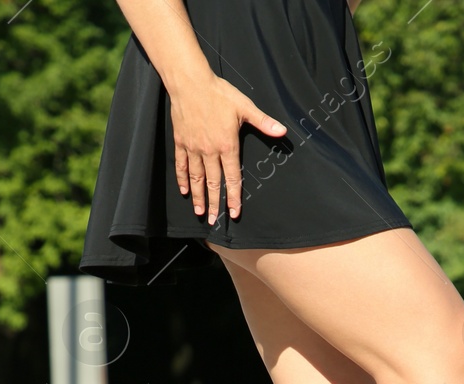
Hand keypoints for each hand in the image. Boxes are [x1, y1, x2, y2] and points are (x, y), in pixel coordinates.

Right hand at [169, 73, 286, 223]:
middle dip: (214, 203)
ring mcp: (194, 148)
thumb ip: (263, 122)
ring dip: (198, 196)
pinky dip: (183, 179)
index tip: (234, 212)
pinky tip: (185, 190)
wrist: (190, 83)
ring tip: (199, 212)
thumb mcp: (245, 106)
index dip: (234, 197)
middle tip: (214, 220)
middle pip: (213, 183)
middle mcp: (209, 151)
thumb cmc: (219, 93)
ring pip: (197, 178)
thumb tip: (282, 131)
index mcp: (227, 145)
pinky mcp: (181, 142)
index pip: (232, 177)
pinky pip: (182, 165)